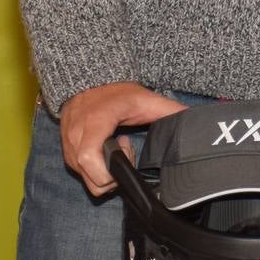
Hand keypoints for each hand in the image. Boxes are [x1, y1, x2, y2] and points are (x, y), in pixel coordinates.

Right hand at [57, 81, 186, 195]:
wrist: (89, 81)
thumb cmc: (118, 92)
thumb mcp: (146, 99)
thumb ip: (170, 111)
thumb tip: (194, 120)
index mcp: (94, 122)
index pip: (89, 159)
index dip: (110, 171)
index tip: (127, 152)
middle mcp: (76, 136)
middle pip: (90, 178)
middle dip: (111, 176)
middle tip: (125, 153)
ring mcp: (67, 145)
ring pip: (84, 179)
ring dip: (104, 172)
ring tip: (116, 149)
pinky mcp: (65, 150)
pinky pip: (79, 172)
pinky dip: (94, 168)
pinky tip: (106, 149)